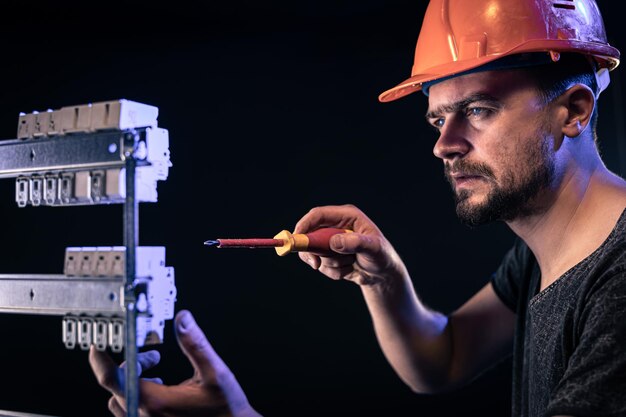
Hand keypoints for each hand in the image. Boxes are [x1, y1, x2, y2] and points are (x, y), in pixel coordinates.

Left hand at [89, 310, 260, 416]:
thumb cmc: (226, 409)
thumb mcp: (215, 372)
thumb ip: (196, 344)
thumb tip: (183, 319)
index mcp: (156, 402)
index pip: (113, 379)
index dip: (100, 361)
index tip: (96, 347)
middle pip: (119, 386)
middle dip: (132, 365)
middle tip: (154, 357)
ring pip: (121, 402)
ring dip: (133, 383)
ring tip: (157, 375)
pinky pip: (130, 413)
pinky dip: (138, 396)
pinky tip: (160, 390)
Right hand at [294, 204, 407, 285]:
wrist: (383, 275)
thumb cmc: (382, 256)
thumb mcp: (374, 248)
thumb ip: (356, 243)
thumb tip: (334, 242)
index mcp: (346, 216)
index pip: (318, 215)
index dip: (305, 225)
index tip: (297, 239)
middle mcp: (336, 226)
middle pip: (310, 234)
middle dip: (313, 251)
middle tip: (316, 264)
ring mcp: (331, 241)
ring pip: (314, 253)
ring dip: (330, 264)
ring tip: (350, 264)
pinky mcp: (329, 255)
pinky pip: (320, 265)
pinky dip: (333, 272)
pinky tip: (348, 270)